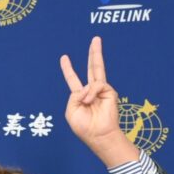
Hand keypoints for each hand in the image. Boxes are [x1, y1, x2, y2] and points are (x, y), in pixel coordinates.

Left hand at [60, 36, 137, 167]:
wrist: (98, 135)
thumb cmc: (83, 127)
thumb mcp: (71, 111)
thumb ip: (74, 95)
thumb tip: (87, 87)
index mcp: (80, 96)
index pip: (73, 79)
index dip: (68, 69)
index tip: (64, 57)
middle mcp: (91, 91)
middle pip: (93, 68)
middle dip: (95, 53)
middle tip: (95, 39)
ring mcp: (101, 90)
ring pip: (95, 75)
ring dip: (86, 92)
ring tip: (87, 104)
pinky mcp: (110, 91)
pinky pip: (97, 84)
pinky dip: (92, 92)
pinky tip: (91, 101)